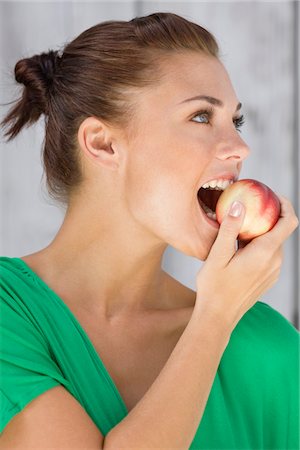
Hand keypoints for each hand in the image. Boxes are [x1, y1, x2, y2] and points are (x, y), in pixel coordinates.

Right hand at [194, 195, 298, 330]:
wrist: (218, 317)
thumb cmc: (214, 287)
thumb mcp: (218, 255)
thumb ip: (230, 228)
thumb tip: (239, 205)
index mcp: (265, 253)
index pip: (288, 222)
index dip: (285, 205)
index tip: (272, 196)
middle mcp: (275, 262)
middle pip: (280, 231)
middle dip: (268, 217)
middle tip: (248, 208)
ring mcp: (273, 272)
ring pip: (274, 244)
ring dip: (261, 233)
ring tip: (239, 229)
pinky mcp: (268, 279)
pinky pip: (270, 256)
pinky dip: (260, 246)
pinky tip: (239, 249)